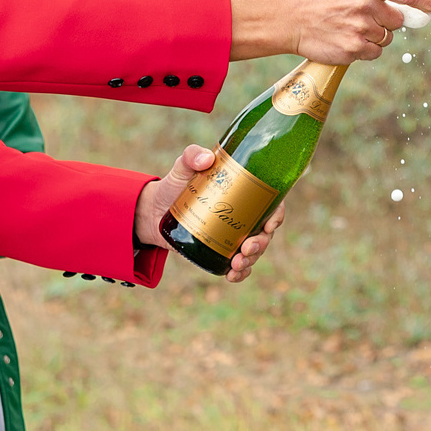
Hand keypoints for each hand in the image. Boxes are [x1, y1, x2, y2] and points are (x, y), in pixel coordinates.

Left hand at [135, 144, 286, 280]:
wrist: (154, 210)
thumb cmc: (174, 184)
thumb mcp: (183, 167)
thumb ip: (192, 155)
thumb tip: (206, 159)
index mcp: (244, 194)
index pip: (271, 204)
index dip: (277, 216)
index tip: (270, 225)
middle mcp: (244, 216)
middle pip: (265, 232)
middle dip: (261, 244)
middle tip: (246, 248)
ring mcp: (233, 236)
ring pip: (253, 251)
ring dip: (251, 260)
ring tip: (236, 264)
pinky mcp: (220, 251)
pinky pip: (237, 266)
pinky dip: (240, 273)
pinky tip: (232, 275)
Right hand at [230, 0, 430, 62]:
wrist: (292, 18)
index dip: (428, 1)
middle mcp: (364, 4)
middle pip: (398, 20)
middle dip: (388, 21)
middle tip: (367, 17)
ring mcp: (358, 28)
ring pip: (387, 38)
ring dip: (376, 36)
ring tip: (351, 27)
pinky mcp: (352, 49)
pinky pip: (375, 53)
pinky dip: (366, 50)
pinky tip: (347, 39)